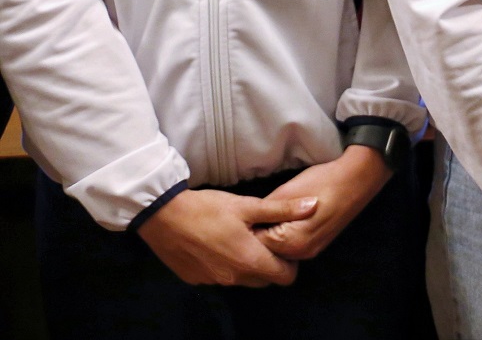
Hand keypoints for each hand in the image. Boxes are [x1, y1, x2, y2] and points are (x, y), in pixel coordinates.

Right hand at [138, 188, 316, 286]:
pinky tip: (221, 244)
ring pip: (243, 280)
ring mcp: (213, 281)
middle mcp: (233, 278)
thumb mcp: (248, 206)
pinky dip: (227, 266)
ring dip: (248, 265)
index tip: (285, 244)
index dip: (291, 263)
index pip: (285, 277)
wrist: (162, 215)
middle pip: (265, 280)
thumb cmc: (208, 208)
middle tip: (266, 239)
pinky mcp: (196, 279)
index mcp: (249, 261)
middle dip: (271, 264)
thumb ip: (283, 210)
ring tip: (243, 238)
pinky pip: (222, 278)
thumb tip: (314, 205)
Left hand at [257, 145, 391, 261]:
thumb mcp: (285, 193)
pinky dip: (282, 237)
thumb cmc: (321, 182)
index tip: (240, 218)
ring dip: (270, 237)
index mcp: (290, 242)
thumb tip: (246, 220)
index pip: (254, 244)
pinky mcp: (316, 245)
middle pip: (265, 252)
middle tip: (251, 217)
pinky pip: (291, 248)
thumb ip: (263, 211)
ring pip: (278, 251)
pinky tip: (283, 219)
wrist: (357, 178)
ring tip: (267, 217)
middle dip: (257, 236)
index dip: (246, 229)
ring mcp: (310, 252)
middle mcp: (300, 254)